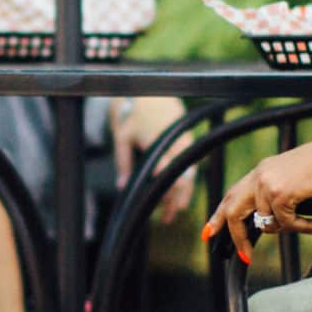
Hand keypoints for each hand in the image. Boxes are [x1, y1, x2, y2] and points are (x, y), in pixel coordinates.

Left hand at [112, 96, 197, 223]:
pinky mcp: (188, 141)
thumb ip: (123, 163)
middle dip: (175, 200)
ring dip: (183, 194)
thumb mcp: (122, 138)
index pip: (165, 174)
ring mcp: (184, 142)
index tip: (158, 208)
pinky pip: (189, 166)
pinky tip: (178, 194)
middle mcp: (175, 144)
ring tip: (175, 211)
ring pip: (189, 174)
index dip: (164, 193)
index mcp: (158, 143)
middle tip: (167, 218)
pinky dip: (184, 182)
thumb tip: (122, 186)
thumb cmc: (133, 114)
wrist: (151, 92)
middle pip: (181, 179)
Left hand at [202, 134, 311, 263]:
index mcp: (262, 170)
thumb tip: (270, 224)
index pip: (232, 194)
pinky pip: (285, 224)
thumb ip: (279, 195)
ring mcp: (267, 184)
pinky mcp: (280, 194)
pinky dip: (302, 228)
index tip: (209, 232)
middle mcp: (260, 175)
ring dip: (289, 230)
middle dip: (236, 237)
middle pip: (234, 211)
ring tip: (311, 225)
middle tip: (244, 255)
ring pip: (267, 223)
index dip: (219, 215)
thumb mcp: (296, 180)